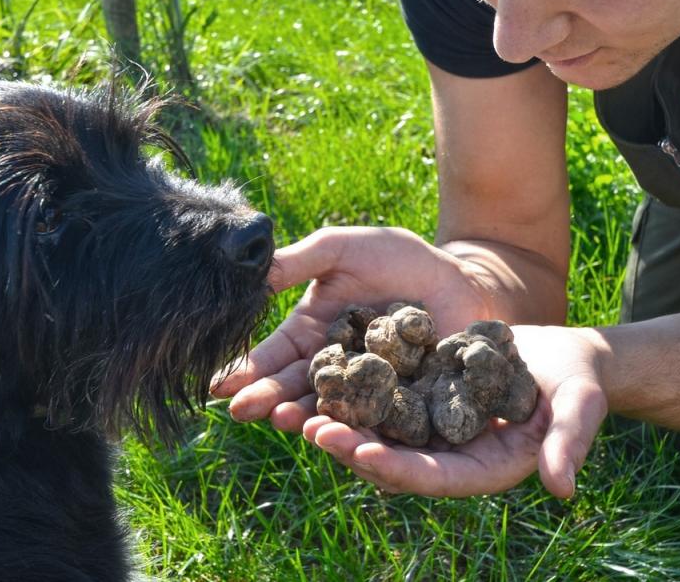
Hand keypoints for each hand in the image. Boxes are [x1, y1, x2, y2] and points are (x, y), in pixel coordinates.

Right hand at [210, 226, 495, 431]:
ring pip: (331, 407)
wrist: (458, 278)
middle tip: (241, 411)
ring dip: (304, 415)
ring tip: (283, 420)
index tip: (220, 386)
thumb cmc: (396, 258)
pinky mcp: (403, 403)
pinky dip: (359, 426)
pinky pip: (378, 417)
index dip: (248, 369)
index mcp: (312, 334)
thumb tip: (250, 270)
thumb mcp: (341, 249)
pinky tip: (341, 431)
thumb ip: (299, 261)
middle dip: (268, 398)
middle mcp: (334, 367)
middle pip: (295, 387)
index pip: (274, 355)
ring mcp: (367, 389)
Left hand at [304, 324, 607, 497]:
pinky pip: (381, 397)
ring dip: (340, 422)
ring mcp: (431, 426)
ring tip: (298, 407)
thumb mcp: (579, 407)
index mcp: (483, 468)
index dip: (395, 467)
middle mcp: (449, 453)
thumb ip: (569, 443)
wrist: (565, 356)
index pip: (432, 476)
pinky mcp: (421, 396)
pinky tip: (319, 372)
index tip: (359, 453)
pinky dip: (352, 389)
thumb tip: (563, 487)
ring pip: (378, 430)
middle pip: (392, 459)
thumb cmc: (580, 383)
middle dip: (351, 446)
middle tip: (311, 428)